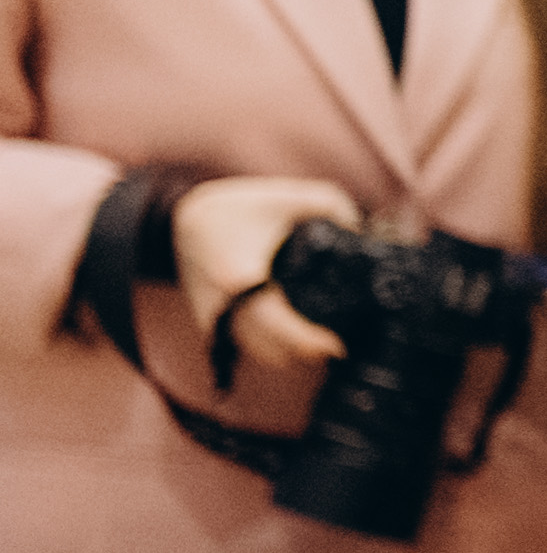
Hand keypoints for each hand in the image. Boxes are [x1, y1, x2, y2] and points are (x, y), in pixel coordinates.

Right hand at [171, 177, 372, 381]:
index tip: (339, 344)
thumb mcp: (287, 196)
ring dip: (292, 354)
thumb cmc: (236, 208)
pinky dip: (272, 348)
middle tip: (340, 340)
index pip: (280, 331)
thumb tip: (359, 230)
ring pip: (260, 356)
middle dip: (310, 353)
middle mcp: (224, 308)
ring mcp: (215, 320)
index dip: (312, 343)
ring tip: (322, 338)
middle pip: (274, 353)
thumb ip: (331, 205)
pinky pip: (248, 348)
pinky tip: (295, 335)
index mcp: (241, 279)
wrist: (181, 219)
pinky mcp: (212, 324)